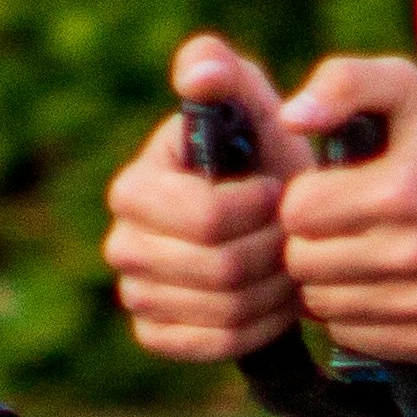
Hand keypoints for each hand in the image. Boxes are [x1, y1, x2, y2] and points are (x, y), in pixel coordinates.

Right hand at [103, 31, 306, 361]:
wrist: (274, 228)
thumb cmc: (263, 161)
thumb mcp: (253, 109)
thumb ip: (226, 75)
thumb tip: (199, 71)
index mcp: (132, 188)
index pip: (205, 219)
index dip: (259, 211)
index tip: (281, 193)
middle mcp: (121, 244)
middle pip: (219, 271)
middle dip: (273, 253)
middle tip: (295, 235)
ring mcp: (134, 294)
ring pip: (224, 311)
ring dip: (274, 290)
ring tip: (292, 263)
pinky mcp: (155, 335)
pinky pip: (216, 344)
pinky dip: (259, 327)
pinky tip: (274, 300)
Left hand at [276, 58, 416, 364]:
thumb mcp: (405, 92)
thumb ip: (343, 83)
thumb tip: (291, 118)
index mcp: (403, 189)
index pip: (296, 212)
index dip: (304, 199)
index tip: (330, 191)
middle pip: (302, 263)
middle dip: (310, 241)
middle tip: (340, 226)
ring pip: (321, 305)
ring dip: (328, 280)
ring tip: (359, 253)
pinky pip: (350, 336)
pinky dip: (354, 314)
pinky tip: (379, 285)